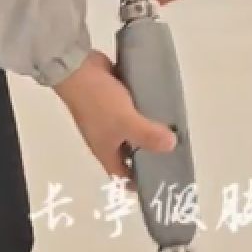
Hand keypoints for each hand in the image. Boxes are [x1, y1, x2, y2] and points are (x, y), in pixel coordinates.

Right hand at [54, 50, 175, 180]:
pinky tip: (161, 107)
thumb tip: (172, 146)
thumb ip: (148, 135)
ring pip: (131, 132)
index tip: (160, 180)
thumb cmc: (98, 102)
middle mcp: (106, 139)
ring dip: (148, 132)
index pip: (122, 176)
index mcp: (105, 150)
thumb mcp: (125, 122)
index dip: (138, 182)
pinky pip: (131, 112)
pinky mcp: (112, 101)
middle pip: (129, 155)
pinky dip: (144, 113)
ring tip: (173, 130)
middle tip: (175, 152)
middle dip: (149, 156)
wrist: (76, 68)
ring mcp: (108, 119)